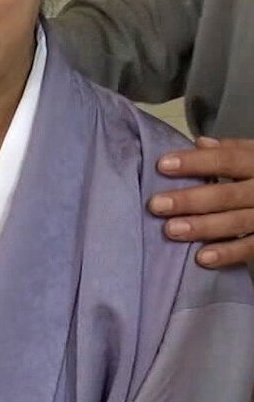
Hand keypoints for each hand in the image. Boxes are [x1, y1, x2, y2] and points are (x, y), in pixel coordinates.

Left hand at [148, 137, 253, 268]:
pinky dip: (228, 253)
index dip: (195, 162)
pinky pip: (251, 247)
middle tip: (157, 205)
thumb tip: (200, 143)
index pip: (226, 159)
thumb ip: (233, 149)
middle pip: (227, 194)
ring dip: (203, 227)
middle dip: (190, 199)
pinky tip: (202, 258)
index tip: (162, 165)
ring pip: (237, 222)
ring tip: (171, 230)